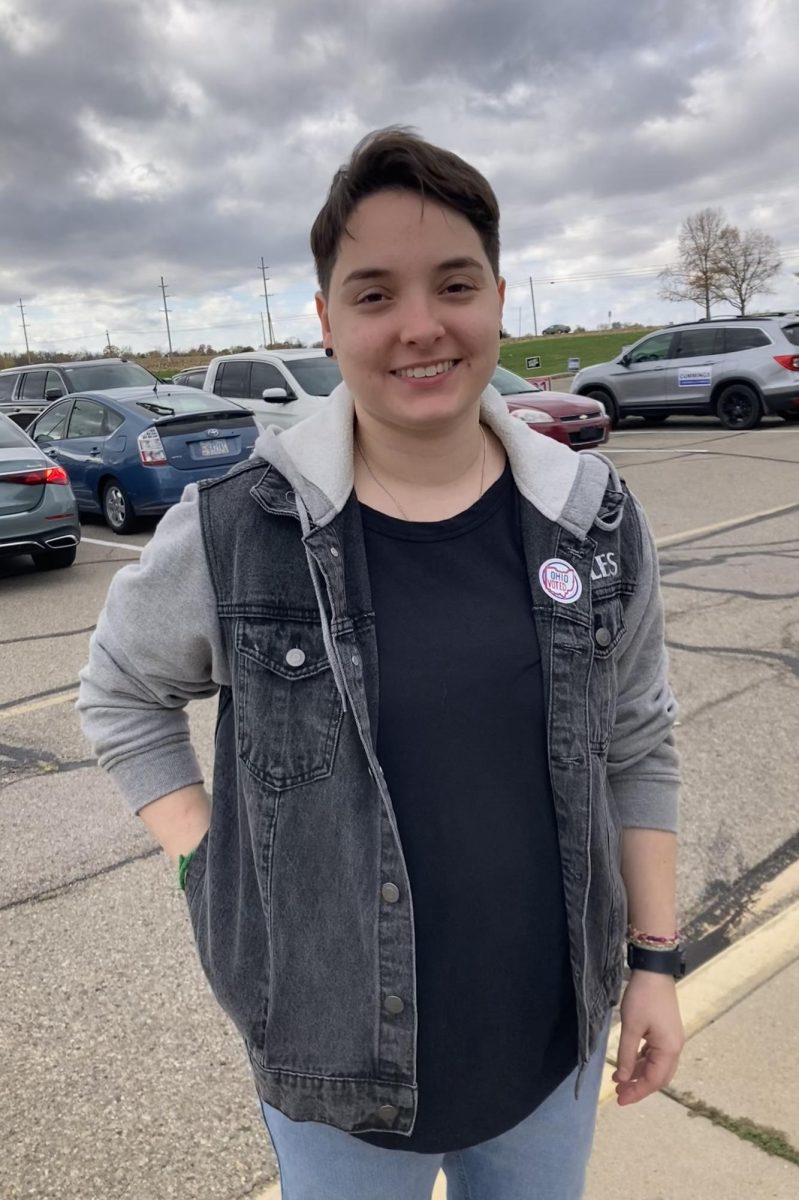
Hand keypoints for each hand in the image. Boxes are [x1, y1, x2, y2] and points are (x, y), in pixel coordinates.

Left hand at [612, 970, 683, 1105]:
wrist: (654, 970)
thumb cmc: (643, 998)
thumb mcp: (631, 1027)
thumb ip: (627, 1055)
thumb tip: (624, 1078)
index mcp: (669, 1049)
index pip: (654, 1080)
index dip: (637, 1092)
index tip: (620, 1099)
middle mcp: (674, 1048)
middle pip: (658, 1077)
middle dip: (639, 1086)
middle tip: (618, 1093)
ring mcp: (671, 1039)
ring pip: (656, 1066)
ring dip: (639, 1074)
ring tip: (618, 1079)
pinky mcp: (665, 1031)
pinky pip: (654, 1054)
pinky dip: (642, 1061)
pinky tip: (628, 1064)